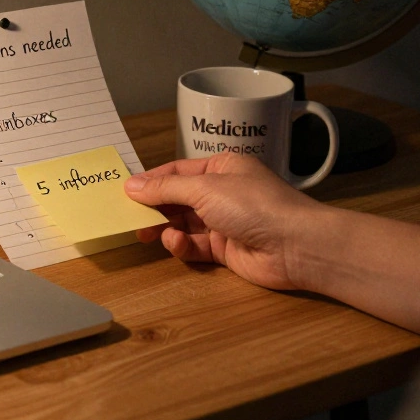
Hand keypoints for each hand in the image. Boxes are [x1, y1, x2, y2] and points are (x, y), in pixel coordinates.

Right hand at [124, 153, 328, 290]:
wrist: (295, 246)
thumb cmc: (253, 205)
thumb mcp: (205, 188)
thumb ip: (166, 188)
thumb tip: (131, 185)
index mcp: (222, 168)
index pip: (177, 171)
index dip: (151, 181)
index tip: (124, 191)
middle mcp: (223, 193)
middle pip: (178, 199)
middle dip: (154, 208)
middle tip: (128, 217)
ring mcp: (224, 223)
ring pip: (183, 224)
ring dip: (165, 227)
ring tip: (146, 233)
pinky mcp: (225, 251)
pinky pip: (194, 246)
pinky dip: (182, 245)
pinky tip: (176, 243)